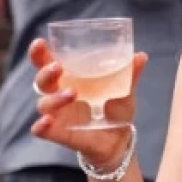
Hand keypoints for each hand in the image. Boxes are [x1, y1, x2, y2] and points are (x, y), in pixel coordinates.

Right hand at [28, 39, 147, 168]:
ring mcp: (59, 115)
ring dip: (54, 98)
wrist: (121, 140)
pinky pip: (44, 130)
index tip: (40, 42)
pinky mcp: (61, 133)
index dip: (40, 53)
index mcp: (71, 79)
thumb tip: (141, 56)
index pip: (48, 63)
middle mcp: (59, 95)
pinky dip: (42, 126)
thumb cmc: (117, 109)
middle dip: (46, 72)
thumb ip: (130, 74)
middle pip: (42, 81)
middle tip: (58, 67)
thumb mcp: (125, 90)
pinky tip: (46, 121)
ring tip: (73, 93)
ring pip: (44, 104)